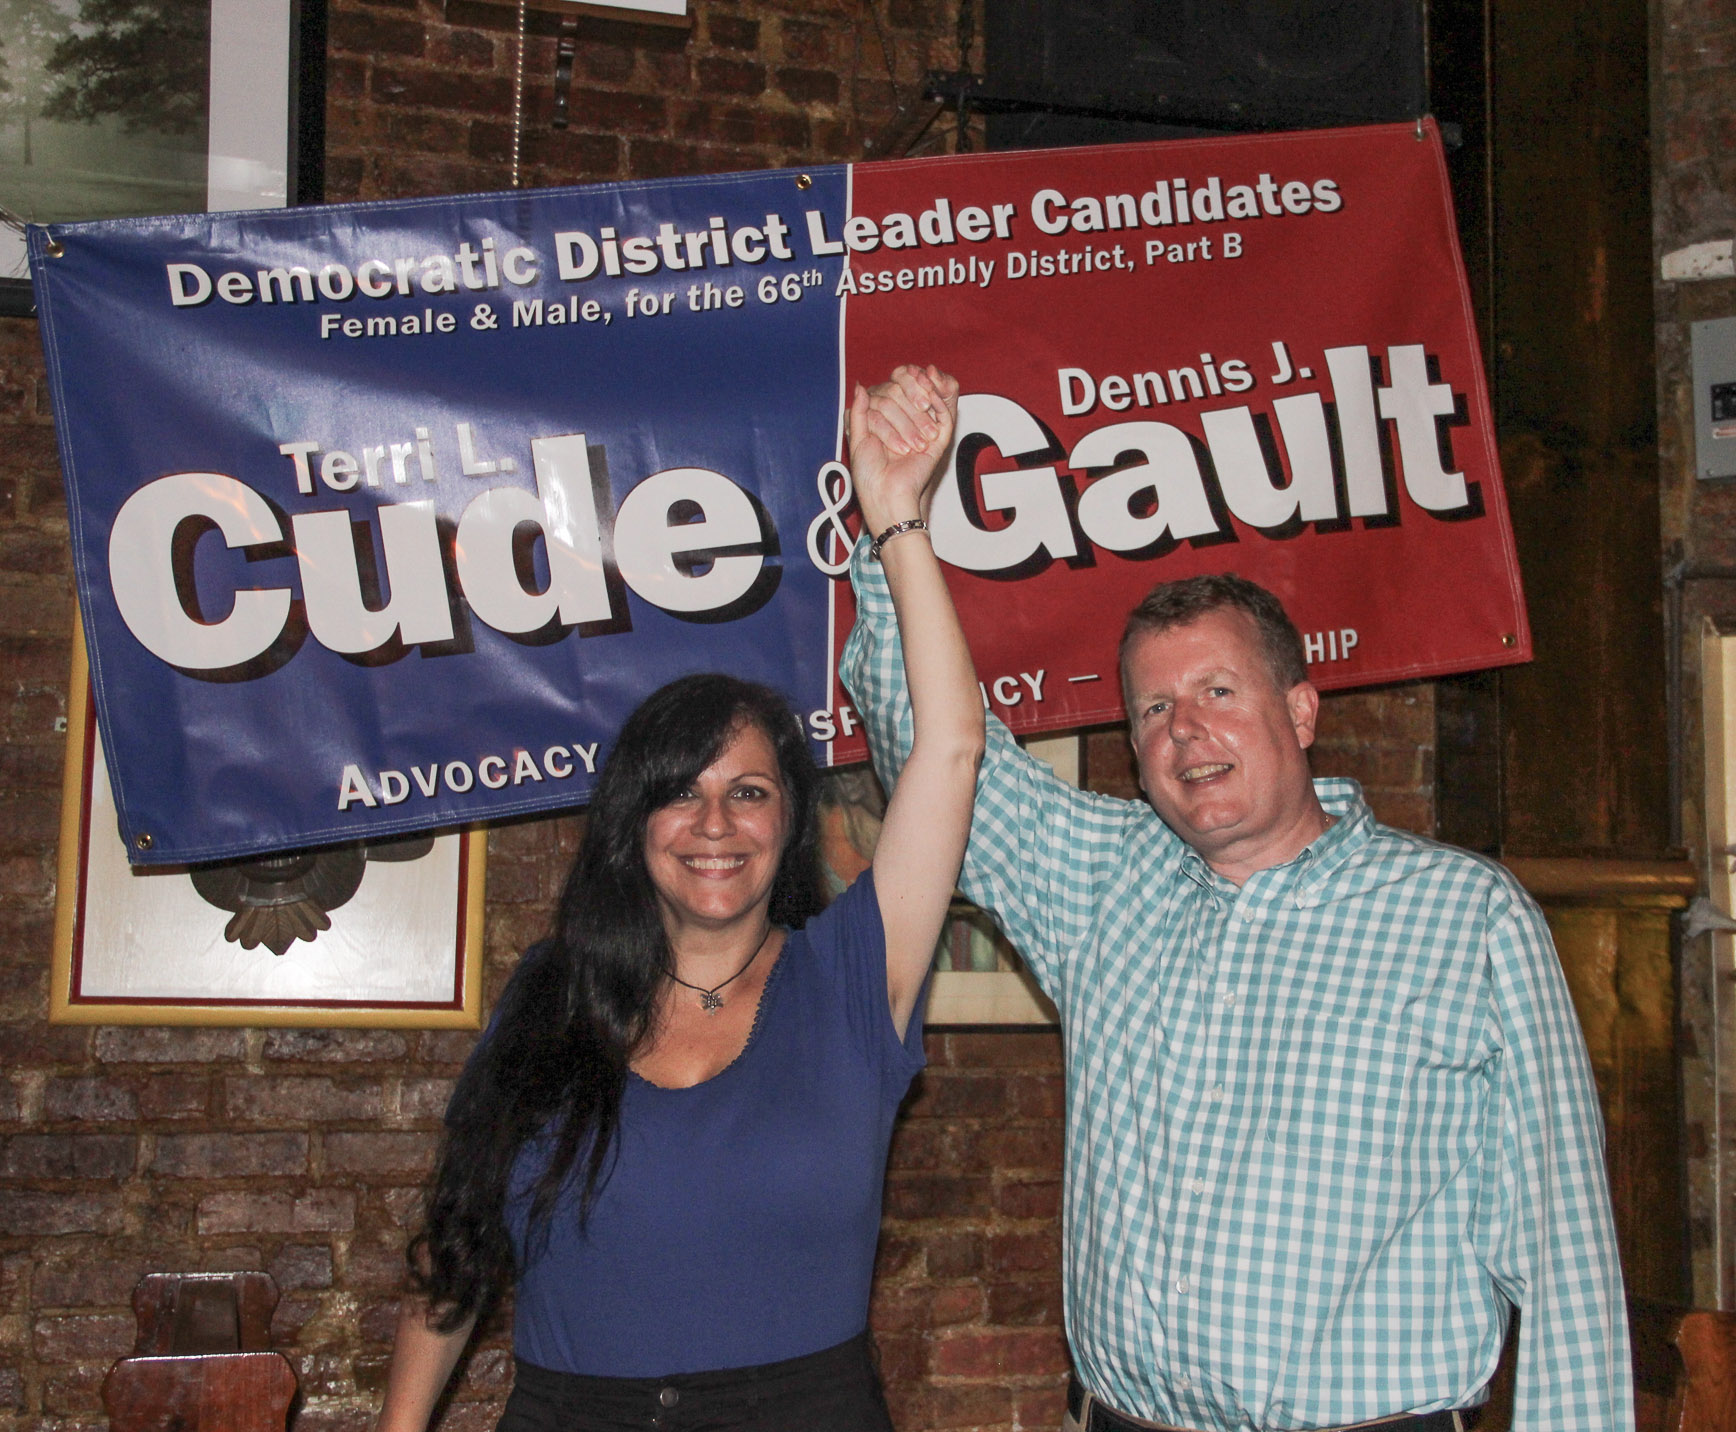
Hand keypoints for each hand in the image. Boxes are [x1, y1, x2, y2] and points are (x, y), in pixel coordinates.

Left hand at [849, 363, 959, 536]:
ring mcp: (923, 434)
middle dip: (907, 393)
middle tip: (904, 386)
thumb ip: (859, 412)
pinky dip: (940, 400)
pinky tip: (931, 392)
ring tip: (922, 377)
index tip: (890, 380)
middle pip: (910, 399)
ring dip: (924, 391)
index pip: (892, 397)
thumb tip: (861, 385)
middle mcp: (906, 428)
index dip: (894, 385)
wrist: (885, 493)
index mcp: (887, 427)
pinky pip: (946, 416)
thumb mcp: (857, 438)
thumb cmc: (869, 474)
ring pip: (927, 404)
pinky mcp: (939, 443)